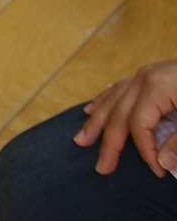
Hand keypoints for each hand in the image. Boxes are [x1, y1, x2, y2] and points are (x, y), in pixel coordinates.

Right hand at [77, 59, 176, 174]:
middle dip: (109, 142)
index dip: (145, 151)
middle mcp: (144, 78)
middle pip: (120, 113)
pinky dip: (106, 99)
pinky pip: (121, 87)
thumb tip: (163, 164)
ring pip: (114, 99)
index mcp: (156, 87)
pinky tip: (94, 107)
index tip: (156, 172)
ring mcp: (145, 74)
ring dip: (98, 121)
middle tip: (101, 167)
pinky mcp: (152, 73)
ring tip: (82, 139)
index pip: (139, 125)